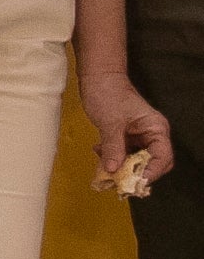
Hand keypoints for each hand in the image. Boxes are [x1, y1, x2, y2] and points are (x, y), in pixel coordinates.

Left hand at [79, 72, 173, 187]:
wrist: (96, 77)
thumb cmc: (108, 93)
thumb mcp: (110, 122)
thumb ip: (113, 147)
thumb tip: (113, 169)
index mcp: (156, 129)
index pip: (162, 157)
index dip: (151, 172)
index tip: (136, 181)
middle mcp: (150, 134)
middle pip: (151, 163)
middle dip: (135, 173)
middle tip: (119, 182)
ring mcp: (137, 136)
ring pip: (134, 160)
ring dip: (120, 167)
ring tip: (104, 168)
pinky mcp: (124, 136)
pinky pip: (122, 154)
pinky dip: (111, 157)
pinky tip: (99, 152)